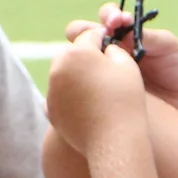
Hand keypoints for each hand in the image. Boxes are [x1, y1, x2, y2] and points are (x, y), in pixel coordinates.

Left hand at [46, 27, 147, 155]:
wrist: (113, 141)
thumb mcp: (128, 65)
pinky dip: (71, 96)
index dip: (104, 40)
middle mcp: (57, 68)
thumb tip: (105, 48)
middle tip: (105, 70)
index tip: (113, 47)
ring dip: (77, 76)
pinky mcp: (50, 110)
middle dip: (86, 58)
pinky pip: (60, 95)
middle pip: (72, 55)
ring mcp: (51, 91)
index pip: (90, 37)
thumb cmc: (125, 100)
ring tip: (97, 89)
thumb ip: (114, 49)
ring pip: (64, 75)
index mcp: (76, 53)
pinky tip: (89, 105)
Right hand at [65, 4, 177, 128]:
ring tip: (99, 59)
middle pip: (81, 34)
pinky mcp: (99, 92)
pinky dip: (82, 80)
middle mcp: (107, 51)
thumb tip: (121, 30)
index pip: (106, 18)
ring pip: (78, 60)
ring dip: (82, 56)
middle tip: (103, 35)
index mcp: (123, 35)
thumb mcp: (167, 46)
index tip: (120, 21)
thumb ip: (146, 36)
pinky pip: (84, 84)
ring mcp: (100, 72)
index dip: (109, 16)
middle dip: (86, 31)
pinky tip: (92, 82)